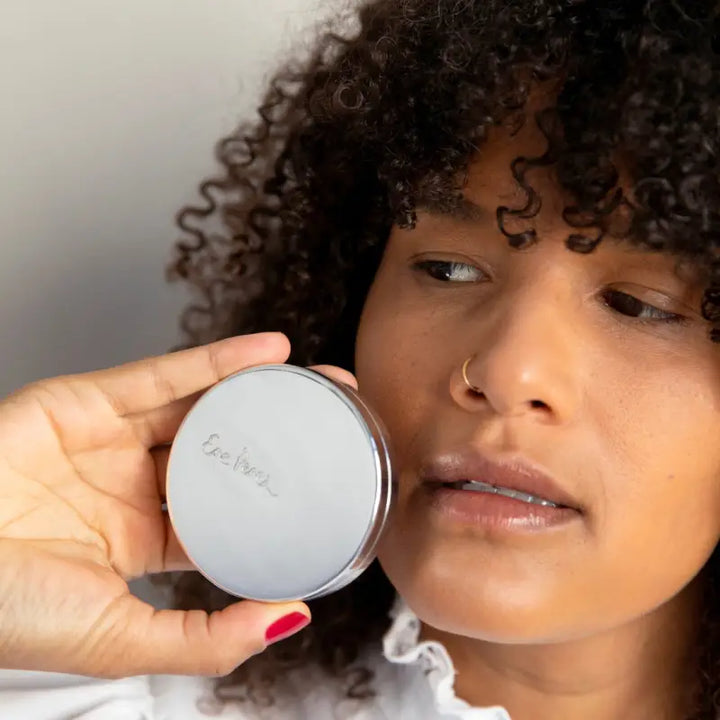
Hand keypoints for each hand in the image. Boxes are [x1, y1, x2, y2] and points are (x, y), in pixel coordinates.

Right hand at [0, 332, 355, 677]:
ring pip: (201, 406)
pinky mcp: (85, 401)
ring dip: (260, 389)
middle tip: (340, 420)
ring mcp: (110, 441)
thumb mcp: (118, 639)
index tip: (329, 484)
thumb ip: (205, 638)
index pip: (228, 513)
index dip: (278, 498)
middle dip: (282, 435)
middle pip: (224, 451)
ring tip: (320, 379)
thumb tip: (288, 618)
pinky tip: (267, 349)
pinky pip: (163, 375)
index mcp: (143, 542)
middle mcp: (132, 487)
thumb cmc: (4, 611)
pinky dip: (217, 360)